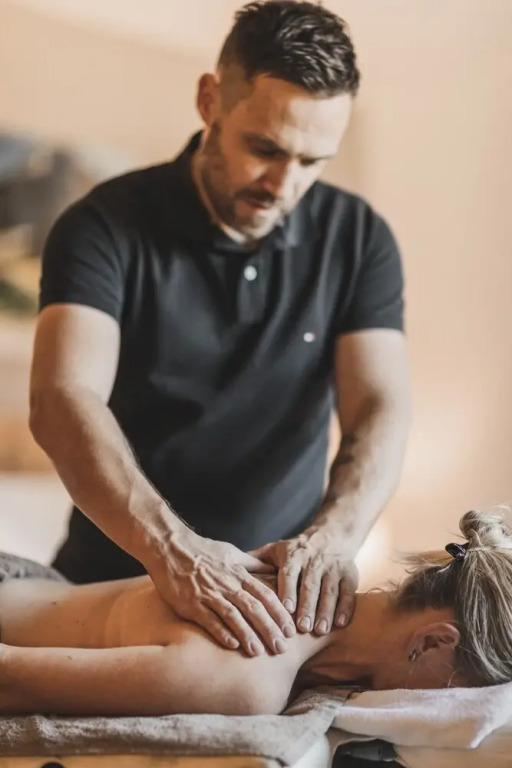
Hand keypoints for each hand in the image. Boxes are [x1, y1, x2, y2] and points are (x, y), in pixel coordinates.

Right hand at [145, 530, 295, 656]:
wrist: (170, 547)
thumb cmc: (203, 550)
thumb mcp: (232, 553)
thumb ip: (253, 564)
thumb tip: (274, 567)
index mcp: (238, 574)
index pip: (265, 594)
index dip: (279, 613)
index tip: (292, 629)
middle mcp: (227, 585)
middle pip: (254, 608)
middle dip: (269, 628)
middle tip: (282, 648)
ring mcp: (209, 594)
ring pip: (233, 615)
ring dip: (248, 634)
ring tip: (259, 652)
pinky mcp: (191, 603)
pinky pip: (209, 619)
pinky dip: (221, 632)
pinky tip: (232, 645)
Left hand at [250, 526, 358, 634]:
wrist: (333, 533)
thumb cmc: (298, 548)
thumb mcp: (278, 549)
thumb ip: (257, 561)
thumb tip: (231, 571)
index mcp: (294, 556)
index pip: (289, 574)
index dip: (288, 591)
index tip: (286, 609)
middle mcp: (314, 561)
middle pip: (310, 585)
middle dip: (307, 606)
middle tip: (302, 628)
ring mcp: (333, 568)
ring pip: (330, 590)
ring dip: (325, 610)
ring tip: (320, 630)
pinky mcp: (349, 574)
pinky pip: (348, 591)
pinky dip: (346, 607)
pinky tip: (340, 623)